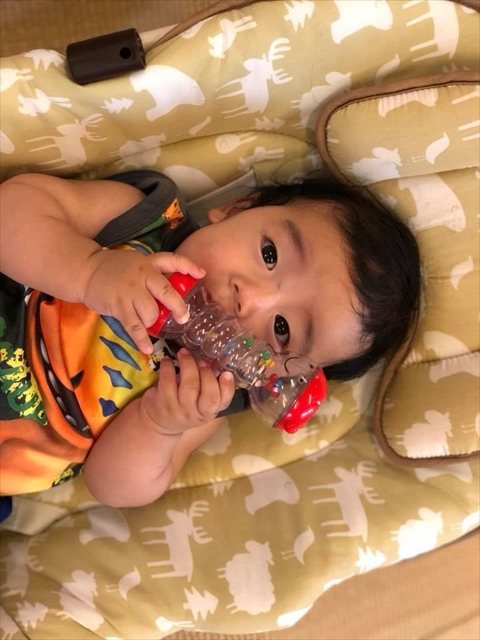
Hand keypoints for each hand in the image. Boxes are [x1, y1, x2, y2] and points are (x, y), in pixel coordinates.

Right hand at [82, 249, 204, 353]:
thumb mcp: (137, 262)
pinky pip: (133, 327)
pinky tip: (147, 348)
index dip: (189, 266)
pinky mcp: (118, 306)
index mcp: (149, 263)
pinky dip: (141, 340)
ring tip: (153, 325)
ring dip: (155, 322)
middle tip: (183, 318)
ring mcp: (130, 292)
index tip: (202, 274)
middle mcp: (142, 276)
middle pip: (166, 292)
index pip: (173, 260)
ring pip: (150, 312)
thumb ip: (153, 272)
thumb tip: (175, 289)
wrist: (85, 271)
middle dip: (178, 307)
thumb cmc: (114, 268)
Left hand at [139, 348, 234, 434]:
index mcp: (210, 411)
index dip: (227, 387)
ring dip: (188, 365)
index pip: (223, 401)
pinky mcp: (164, 403)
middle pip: (208, 394)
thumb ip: (210, 386)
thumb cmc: (186, 407)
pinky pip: (167, 382)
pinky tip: (167, 360)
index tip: (226, 373)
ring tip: (184, 353)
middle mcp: (197, 413)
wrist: (160, 423)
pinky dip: (168, 368)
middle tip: (202, 361)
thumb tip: (214, 363)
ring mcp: (180, 409)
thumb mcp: (201, 402)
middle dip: (207, 373)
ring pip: (189, 386)